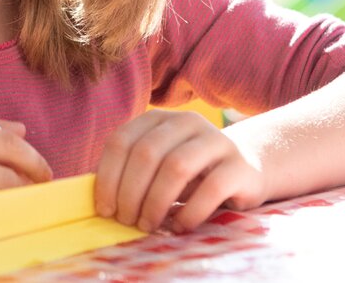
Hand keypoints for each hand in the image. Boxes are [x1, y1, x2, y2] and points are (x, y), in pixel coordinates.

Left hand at [94, 110, 265, 233]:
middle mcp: (187, 122)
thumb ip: (132, 174)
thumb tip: (99, 203)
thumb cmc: (191, 174)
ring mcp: (216, 141)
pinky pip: (211, 188)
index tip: (105, 209)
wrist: (246, 171)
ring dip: (156, 202)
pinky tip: (180, 226)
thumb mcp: (158, 167)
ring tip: (149, 225)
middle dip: (130, 192)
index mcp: (159, 119)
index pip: (121, 141)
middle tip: (127, 220)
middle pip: (147, 153)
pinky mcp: (239, 166)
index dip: (108, 177)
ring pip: (176, 166)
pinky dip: (190, 212)